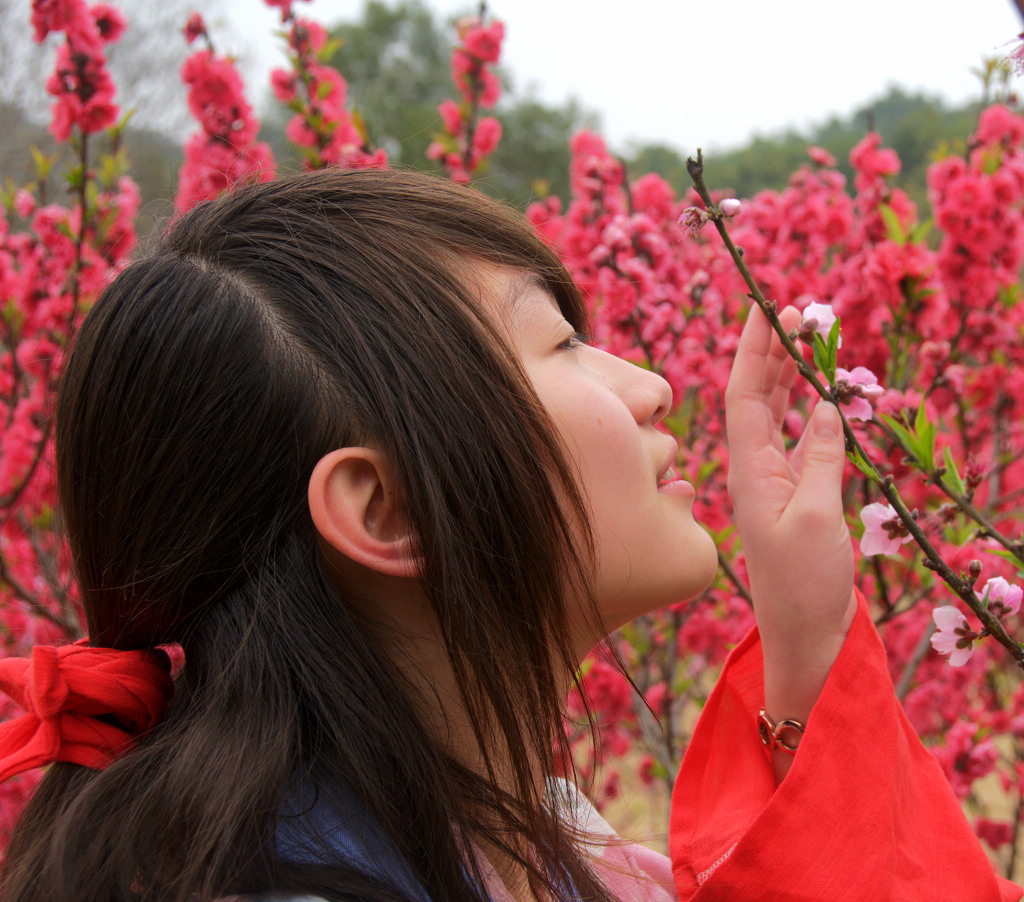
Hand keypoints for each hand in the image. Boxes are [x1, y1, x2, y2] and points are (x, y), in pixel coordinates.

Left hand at [725, 304, 855, 743]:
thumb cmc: (804, 583)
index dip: (752, 350)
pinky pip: (803, 440)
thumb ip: (823, 460)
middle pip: (758, 396)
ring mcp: (775, 480)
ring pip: (780, 414)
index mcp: (748, 470)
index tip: (765, 309)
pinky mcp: (797, 494)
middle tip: (798, 311)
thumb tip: (829, 407)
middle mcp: (755, 468)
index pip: (742, 395)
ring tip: (811, 337)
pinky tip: (826, 392)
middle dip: (773, 352)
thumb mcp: (819, 518)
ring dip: (792, 376)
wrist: (805, 633)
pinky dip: (814, 412)